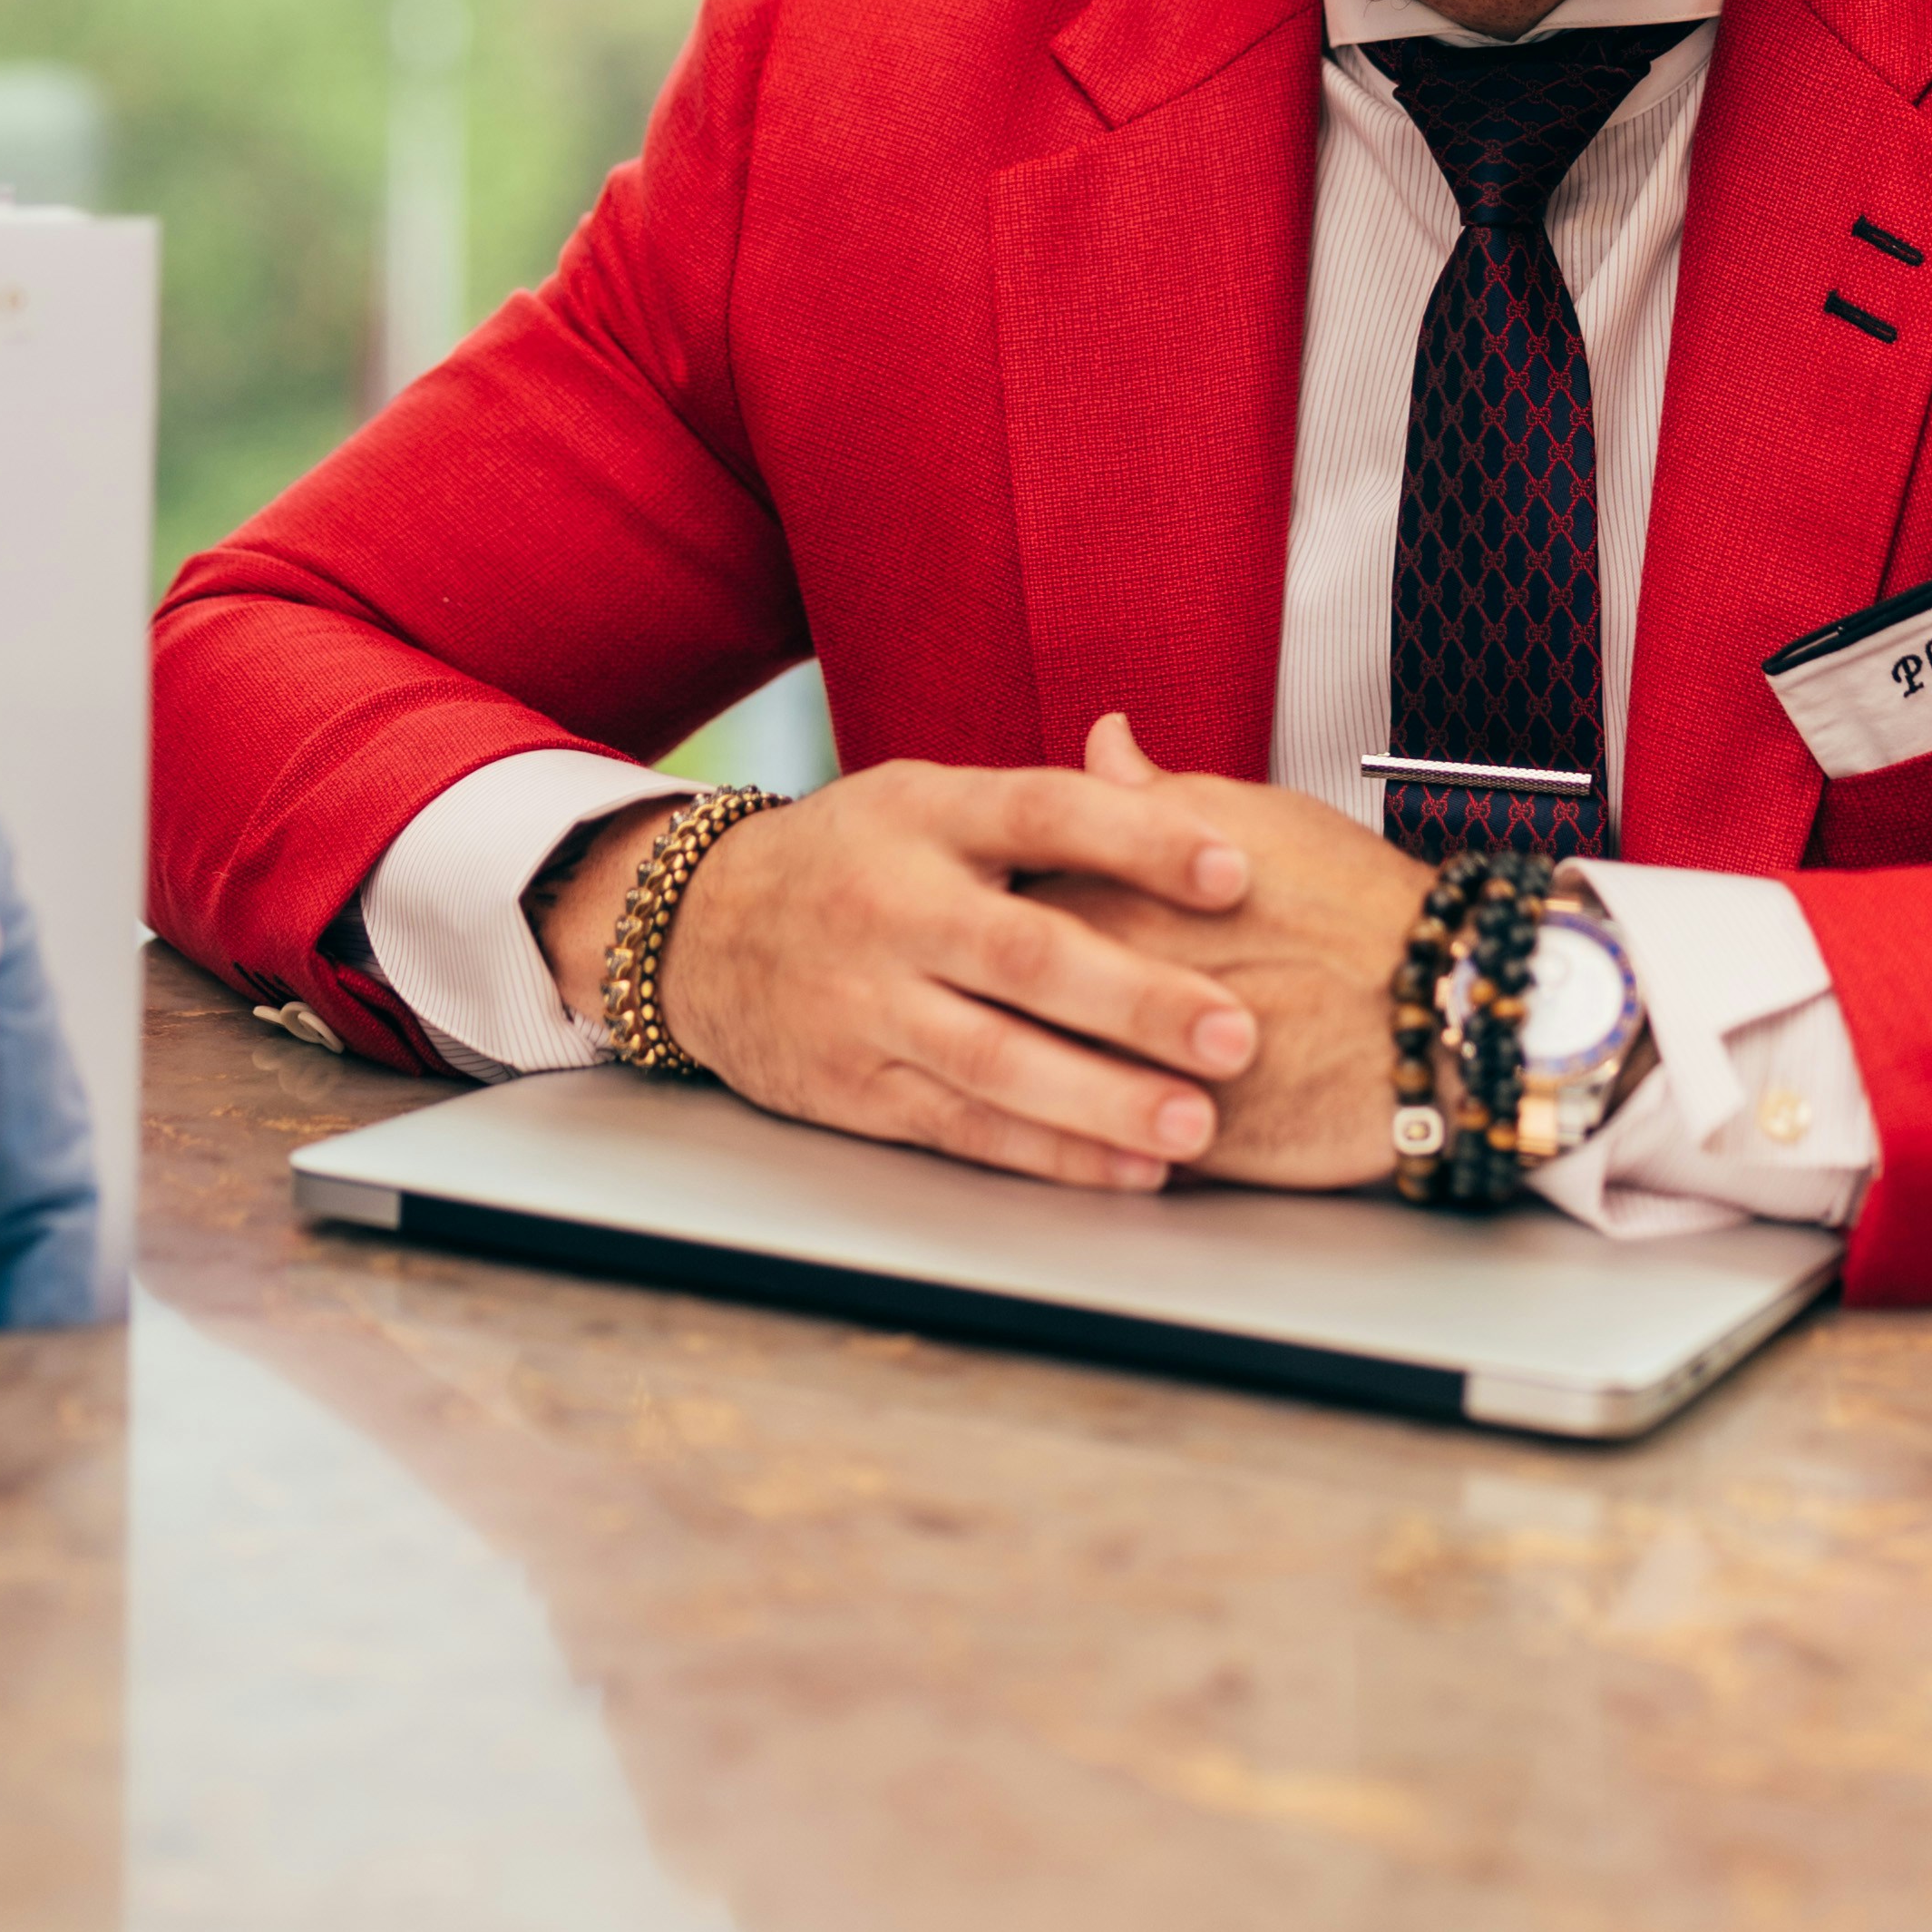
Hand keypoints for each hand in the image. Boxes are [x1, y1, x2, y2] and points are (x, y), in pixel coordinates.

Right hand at [536, 759, 1266, 1192]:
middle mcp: (893, 908)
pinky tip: (1127, 1169)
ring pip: (996, 1061)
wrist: (694, 933)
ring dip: (1103, 1100)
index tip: (1234, 868)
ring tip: (1196, 1124)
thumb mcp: (925, 801)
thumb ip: (1042, 802)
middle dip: (1137, 1000)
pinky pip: (964, 1128)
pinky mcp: (853, 1089)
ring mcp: (867, 1006)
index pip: (1040, 815)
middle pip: (1025, 955)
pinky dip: (1050, 1155)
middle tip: (1237, 1033)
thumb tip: (1149, 763)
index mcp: (924, 816)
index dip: (1138, 839)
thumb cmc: (849, 860)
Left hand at [1020, 716, 1415, 1185]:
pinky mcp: (1160, 1142)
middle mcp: (1099, 978)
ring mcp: (1124, 1065)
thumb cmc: (1359, 909)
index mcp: (1104, 888)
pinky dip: (1077, 1141)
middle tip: (997, 992)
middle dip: (985, 994)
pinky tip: (1087, 1126)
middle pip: (992, 990)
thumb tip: (1102, 741)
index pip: (996, 897)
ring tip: (1037, 1061)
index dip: (986, 908)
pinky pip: (1087, 1149)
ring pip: (1028, 1078)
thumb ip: (1147, 795)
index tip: (986, 913)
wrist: (1443, 1012)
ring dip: (1020, 1072)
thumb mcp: (1247, 818)